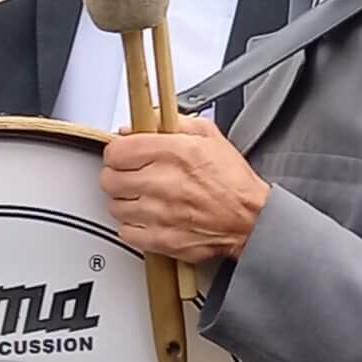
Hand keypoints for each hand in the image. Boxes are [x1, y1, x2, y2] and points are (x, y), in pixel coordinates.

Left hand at [100, 116, 269, 264]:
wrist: (251, 220)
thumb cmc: (233, 182)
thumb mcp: (208, 135)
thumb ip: (171, 122)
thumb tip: (141, 123)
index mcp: (174, 153)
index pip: (117, 151)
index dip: (116, 152)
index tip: (122, 156)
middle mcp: (164, 182)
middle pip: (110, 179)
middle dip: (116, 176)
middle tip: (128, 176)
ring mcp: (160, 213)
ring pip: (115, 206)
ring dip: (124, 201)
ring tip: (140, 198)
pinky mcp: (162, 238)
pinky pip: (126, 232)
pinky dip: (132, 226)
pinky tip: (145, 218)